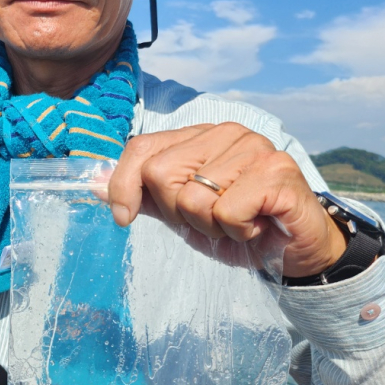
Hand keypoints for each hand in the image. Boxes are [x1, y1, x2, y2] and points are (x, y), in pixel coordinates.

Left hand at [106, 122, 346, 278]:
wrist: (293, 252)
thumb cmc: (237, 227)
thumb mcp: (181, 214)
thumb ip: (141, 195)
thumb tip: (91, 182)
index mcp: (199, 135)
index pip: (141, 148)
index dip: (122, 186)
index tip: (123, 217)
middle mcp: (227, 132)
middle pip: (160, 174)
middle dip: (178, 214)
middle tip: (210, 221)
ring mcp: (254, 148)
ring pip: (193, 198)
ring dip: (211, 227)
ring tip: (238, 224)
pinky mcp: (277, 171)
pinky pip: (225, 211)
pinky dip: (236, 231)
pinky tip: (256, 226)